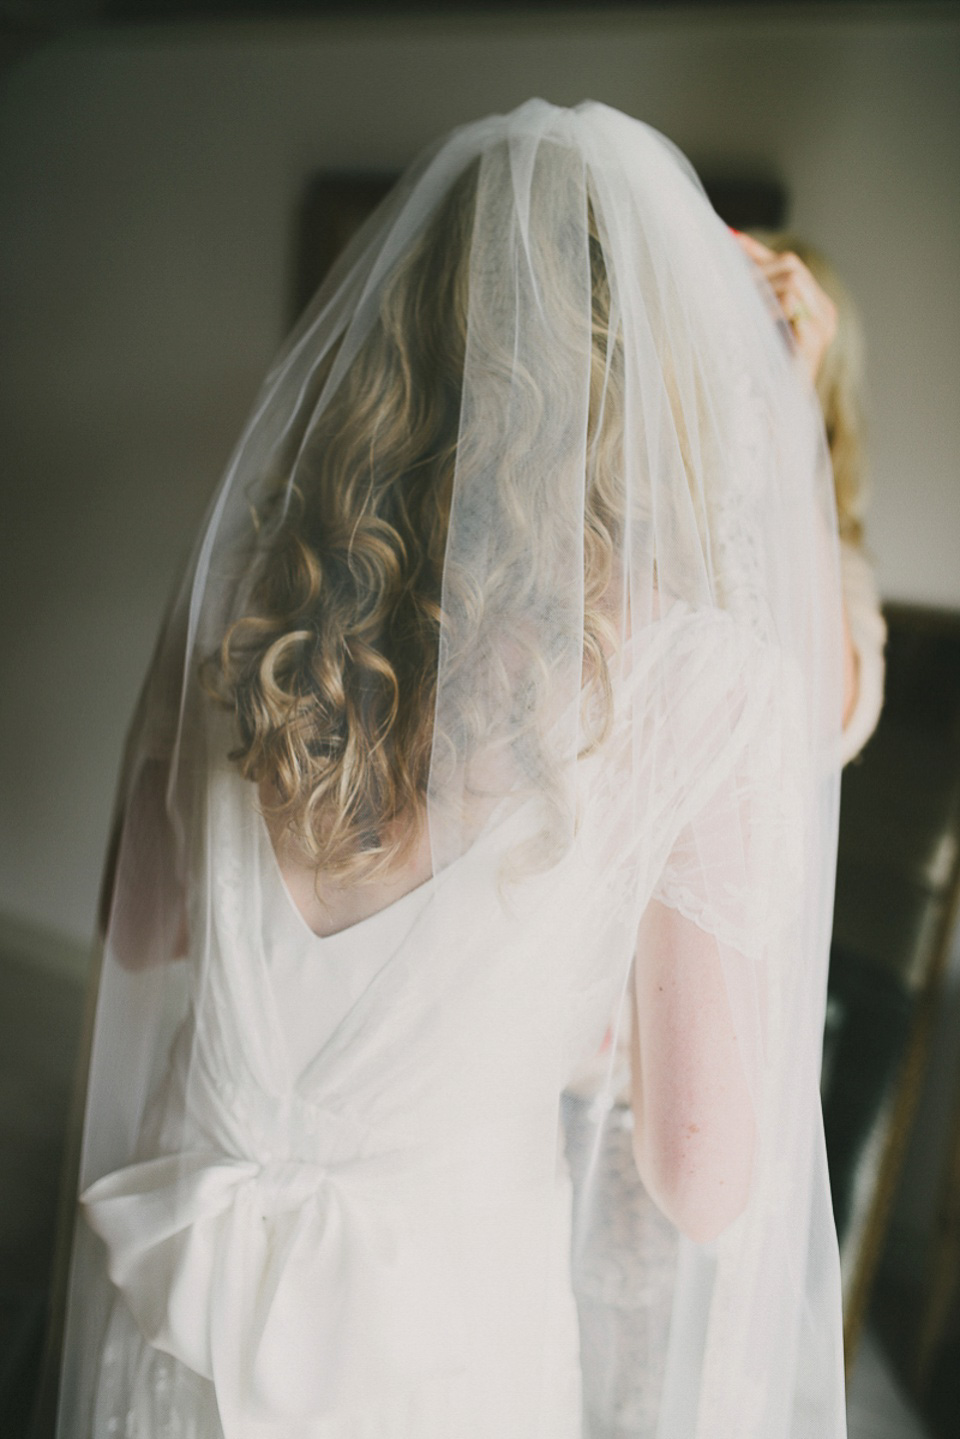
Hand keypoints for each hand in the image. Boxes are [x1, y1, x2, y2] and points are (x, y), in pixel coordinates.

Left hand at [732, 231, 836, 384]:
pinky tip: (747, 322)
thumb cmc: (761, 372)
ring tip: (734, 308)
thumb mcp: (756, 326)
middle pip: (790, 265)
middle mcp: (825, 312)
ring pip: (789, 281)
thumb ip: (753, 295)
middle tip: (726, 283)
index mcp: (814, 305)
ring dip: (757, 290)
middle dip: (756, 271)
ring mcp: (823, 326)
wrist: (772, 413)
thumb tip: (731, 254)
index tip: (730, 240)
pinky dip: (764, 309)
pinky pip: (788, 303)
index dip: (758, 252)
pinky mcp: (814, 339)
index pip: (788, 262)